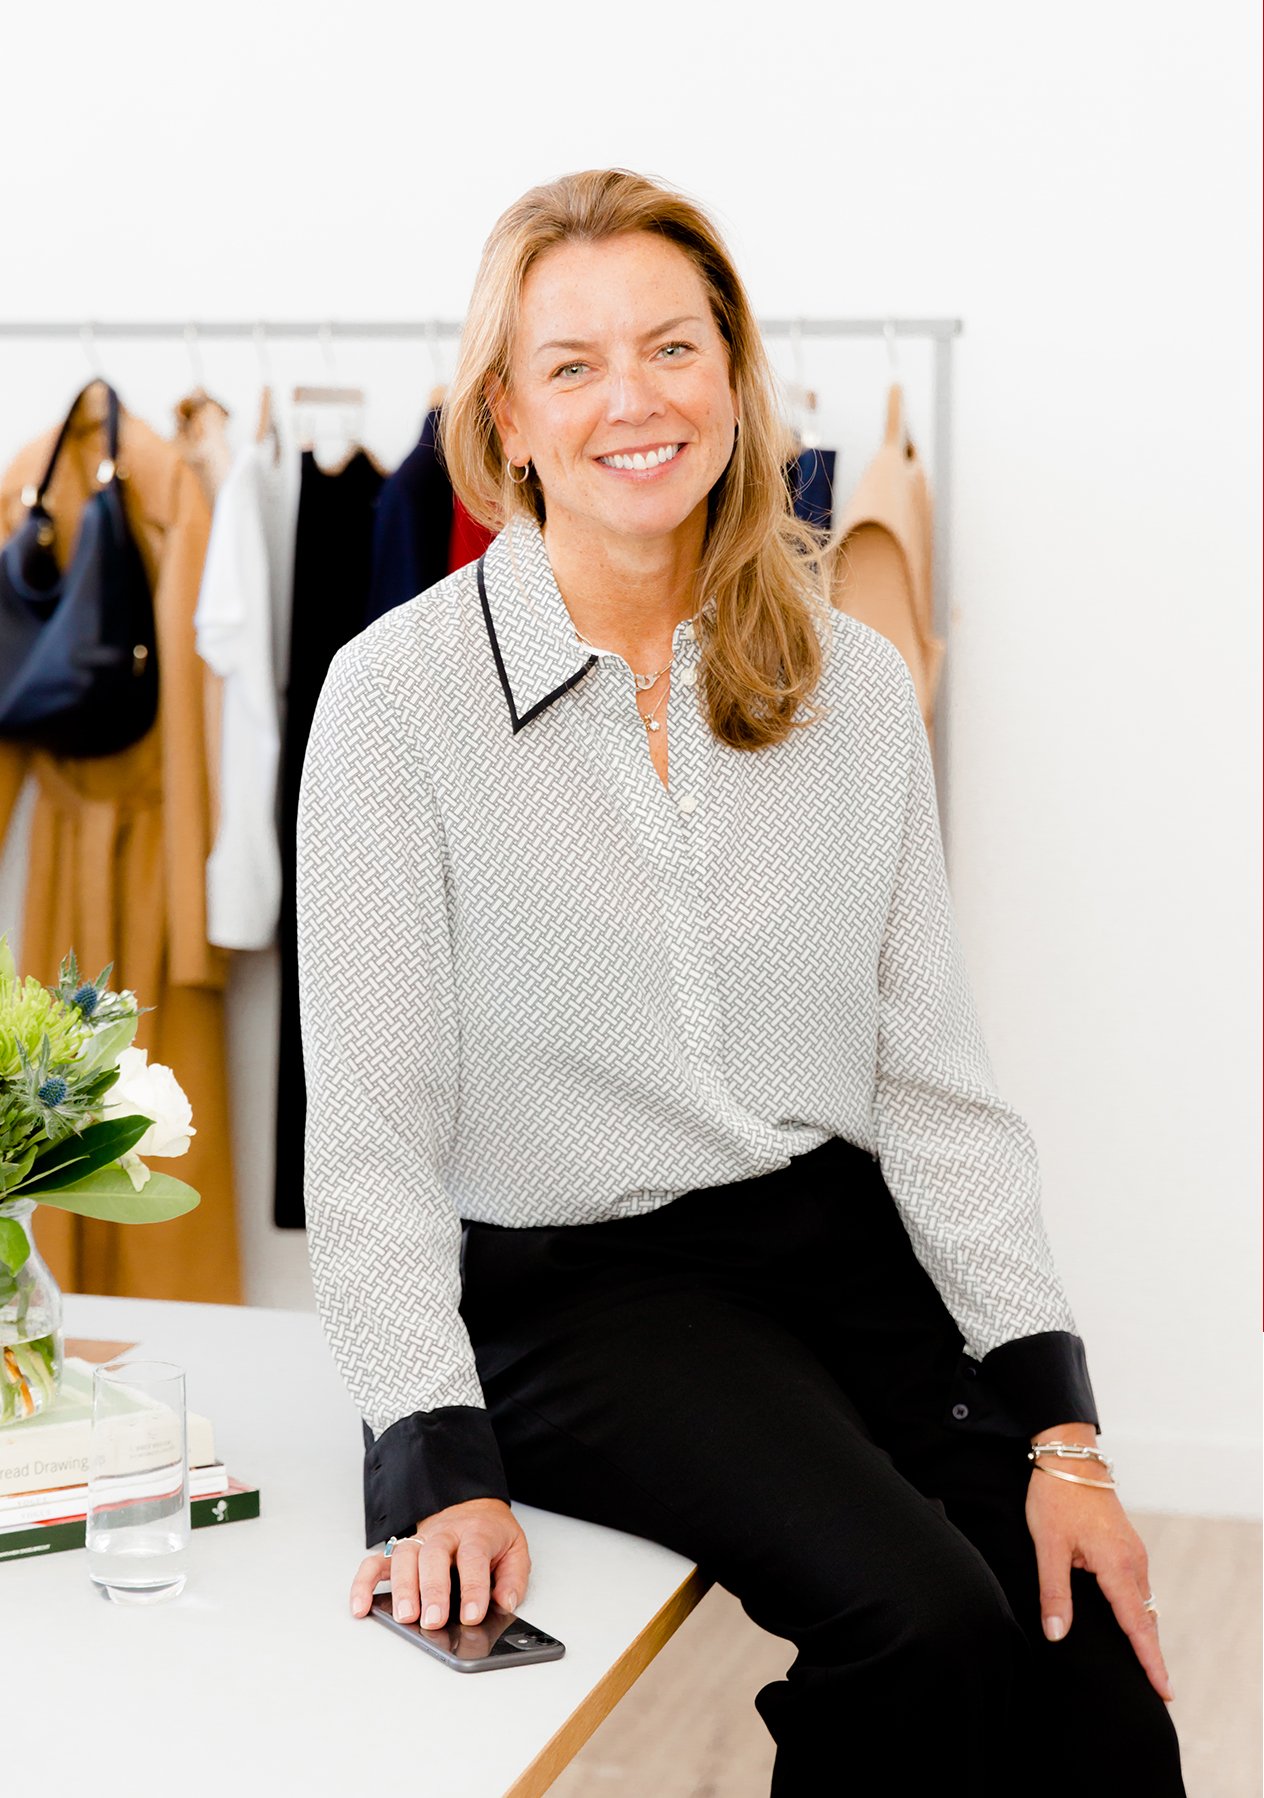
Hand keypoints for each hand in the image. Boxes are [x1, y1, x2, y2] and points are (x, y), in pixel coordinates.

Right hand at [348, 1496, 530, 1628]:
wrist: (470, 1507)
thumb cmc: (490, 1535)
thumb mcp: (515, 1549)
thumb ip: (513, 1578)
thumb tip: (505, 1603)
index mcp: (476, 1533)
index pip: (473, 1558)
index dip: (473, 1588)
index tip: (472, 1615)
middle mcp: (444, 1535)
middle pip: (434, 1556)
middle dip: (432, 1589)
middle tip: (433, 1620)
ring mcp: (419, 1542)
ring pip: (405, 1558)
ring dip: (402, 1588)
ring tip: (405, 1617)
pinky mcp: (400, 1552)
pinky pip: (376, 1563)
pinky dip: (365, 1583)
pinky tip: (361, 1606)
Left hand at [1025, 1429, 1172, 1704]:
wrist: (1069, 1457)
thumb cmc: (1056, 1498)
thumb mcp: (1048, 1546)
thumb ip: (1054, 1593)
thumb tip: (1057, 1635)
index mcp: (1116, 1564)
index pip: (1136, 1623)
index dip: (1148, 1658)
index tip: (1163, 1688)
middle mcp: (1133, 1561)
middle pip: (1146, 1618)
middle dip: (1150, 1653)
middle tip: (1156, 1689)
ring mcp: (1134, 1552)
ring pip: (1143, 1603)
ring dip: (1144, 1632)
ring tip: (1144, 1665)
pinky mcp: (1127, 1545)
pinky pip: (1138, 1587)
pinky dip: (1138, 1611)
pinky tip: (1130, 1624)